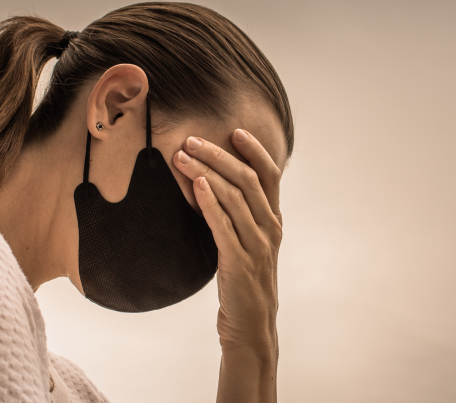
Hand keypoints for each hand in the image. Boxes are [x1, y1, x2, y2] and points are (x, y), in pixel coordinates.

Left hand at [173, 128, 281, 402]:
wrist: (251, 324)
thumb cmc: (244, 281)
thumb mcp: (249, 243)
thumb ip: (240, 216)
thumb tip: (215, 185)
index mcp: (273, 221)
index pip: (270, 175)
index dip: (255, 150)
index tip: (234, 130)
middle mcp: (269, 228)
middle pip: (248, 179)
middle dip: (218, 155)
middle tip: (191, 140)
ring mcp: (256, 245)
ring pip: (234, 197)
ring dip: (206, 172)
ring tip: (182, 156)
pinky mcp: (238, 261)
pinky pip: (223, 224)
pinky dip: (209, 201)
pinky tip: (195, 185)